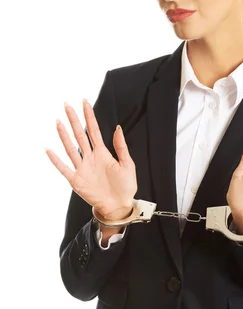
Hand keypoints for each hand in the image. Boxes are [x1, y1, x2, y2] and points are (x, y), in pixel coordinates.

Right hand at [45, 99, 138, 219]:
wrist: (120, 206)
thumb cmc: (125, 186)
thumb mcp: (128, 164)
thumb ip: (121, 147)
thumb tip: (117, 128)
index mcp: (103, 153)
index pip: (93, 131)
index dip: (89, 117)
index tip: (85, 102)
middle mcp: (90, 158)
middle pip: (79, 135)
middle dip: (74, 120)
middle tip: (67, 105)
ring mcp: (82, 168)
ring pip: (70, 148)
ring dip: (64, 135)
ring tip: (58, 122)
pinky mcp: (76, 180)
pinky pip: (64, 168)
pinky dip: (56, 160)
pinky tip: (48, 150)